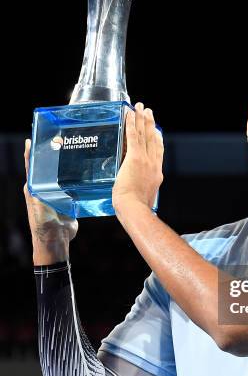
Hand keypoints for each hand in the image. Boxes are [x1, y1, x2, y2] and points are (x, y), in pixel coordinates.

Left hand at [23, 139, 77, 263]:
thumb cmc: (43, 224)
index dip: (33, 150)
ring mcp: (58, 192)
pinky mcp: (70, 199)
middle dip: (53, 153)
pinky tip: (86, 169)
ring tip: (75, 149)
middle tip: (61, 137)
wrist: (56, 240)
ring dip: (68, 164)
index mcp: (34, 187)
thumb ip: (36, 190)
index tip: (36, 135)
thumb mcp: (37, 204)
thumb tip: (35, 175)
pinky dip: (79, 177)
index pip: (32, 165)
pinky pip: (75, 185)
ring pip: (63, 174)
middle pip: (49, 167)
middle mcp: (45, 187)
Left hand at [112, 102, 162, 212]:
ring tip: (141, 107)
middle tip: (149, 112)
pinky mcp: (134, 158)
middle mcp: (154, 164)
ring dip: (142, 119)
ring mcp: (145, 160)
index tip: (156, 131)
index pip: (158, 152)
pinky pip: (133, 137)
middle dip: (150, 124)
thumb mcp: (142, 198)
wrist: (136, 209)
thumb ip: (139, 190)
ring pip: (144, 135)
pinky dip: (131, 124)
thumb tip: (132, 191)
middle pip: (153, 139)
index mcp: (156, 174)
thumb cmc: (136, 209)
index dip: (157, 139)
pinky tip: (129, 114)